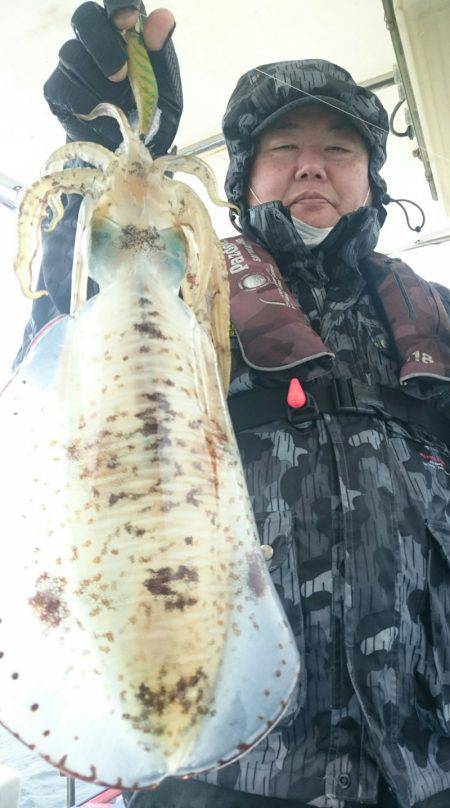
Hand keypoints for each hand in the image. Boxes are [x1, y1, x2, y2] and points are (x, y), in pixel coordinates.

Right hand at [43, 1, 181, 154]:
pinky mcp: (58, 90)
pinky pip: (63, 86)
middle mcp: (95, 42)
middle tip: (120, 75)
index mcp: (125, 34)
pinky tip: (98, 115)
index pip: (116, 3)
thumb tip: (163, 18)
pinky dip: (83, 102)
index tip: (127, 19)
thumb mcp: (166, 90)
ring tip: (116, 107)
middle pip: (85, 18)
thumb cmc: (149, 117)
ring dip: (96, 84)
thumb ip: (161, 55)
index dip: (117, 3)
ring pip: (72, 54)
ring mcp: (73, 64)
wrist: (129, 155)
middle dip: (102, 44)